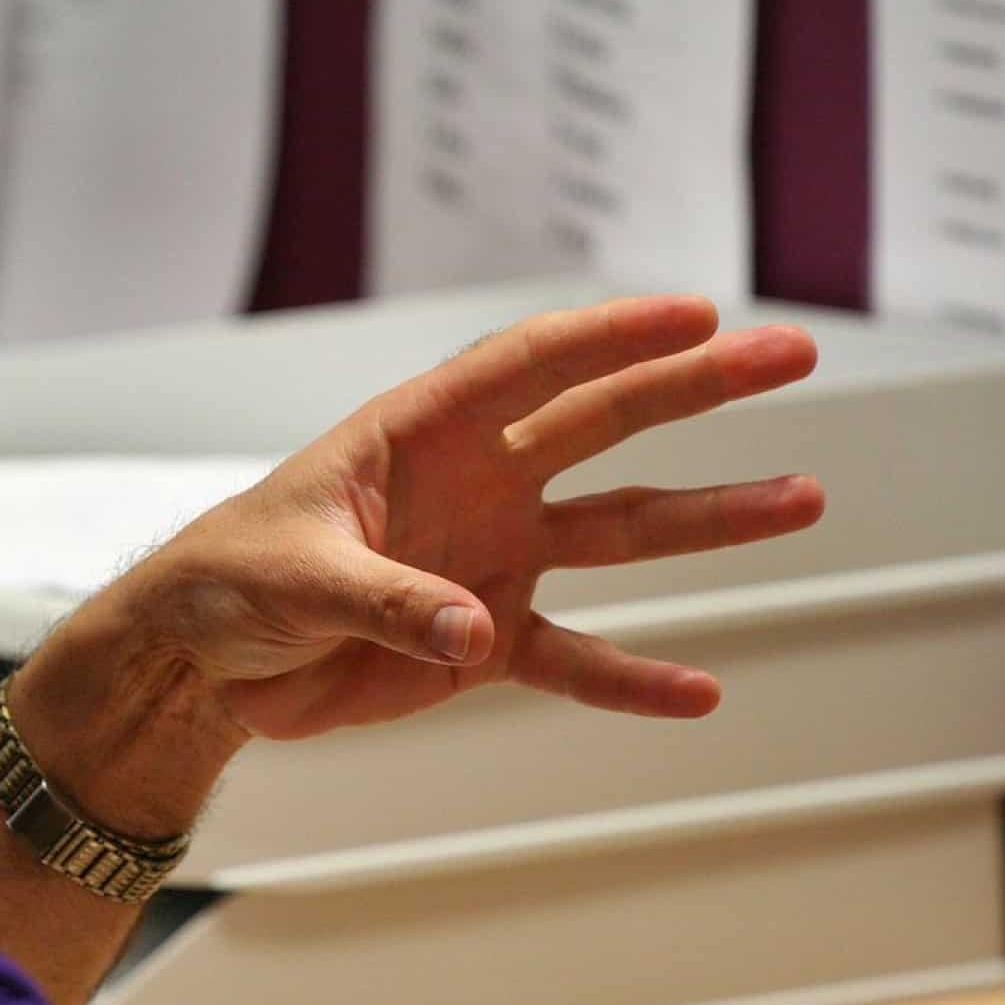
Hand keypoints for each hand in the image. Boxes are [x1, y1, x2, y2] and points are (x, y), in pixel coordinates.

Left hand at [127, 295, 823, 739]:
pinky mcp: (481, 642)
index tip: (696, 314)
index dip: (610, 335)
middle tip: (789, 356)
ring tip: (798, 501)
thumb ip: (385, 600)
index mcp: (419, 434)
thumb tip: (473, 629)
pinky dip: (630, 676)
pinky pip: (573, 658)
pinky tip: (698, 690)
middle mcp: (473, 483)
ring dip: (703, 518)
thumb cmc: (230, 581)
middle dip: (694, 388)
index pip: (526, 366)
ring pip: (616, 529)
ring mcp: (488, 559)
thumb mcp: (293, 577)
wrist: (205, 663)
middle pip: (601, 422)